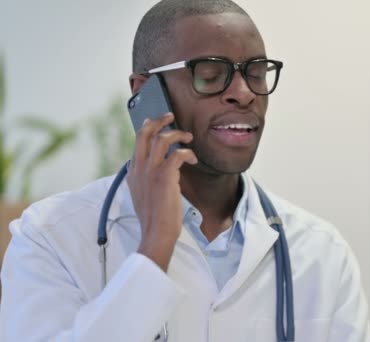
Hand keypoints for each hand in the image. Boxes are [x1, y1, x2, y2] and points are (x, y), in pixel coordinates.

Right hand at [126, 112, 197, 271]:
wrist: (156, 233)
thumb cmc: (154, 218)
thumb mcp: (141, 196)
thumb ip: (144, 180)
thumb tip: (152, 173)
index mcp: (133, 172)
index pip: (137, 141)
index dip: (148, 127)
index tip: (156, 122)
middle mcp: (139, 168)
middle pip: (145, 132)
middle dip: (159, 120)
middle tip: (171, 116)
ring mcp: (150, 171)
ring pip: (161, 139)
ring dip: (177, 134)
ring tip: (188, 138)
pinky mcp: (164, 176)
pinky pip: (177, 154)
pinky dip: (187, 153)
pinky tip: (193, 159)